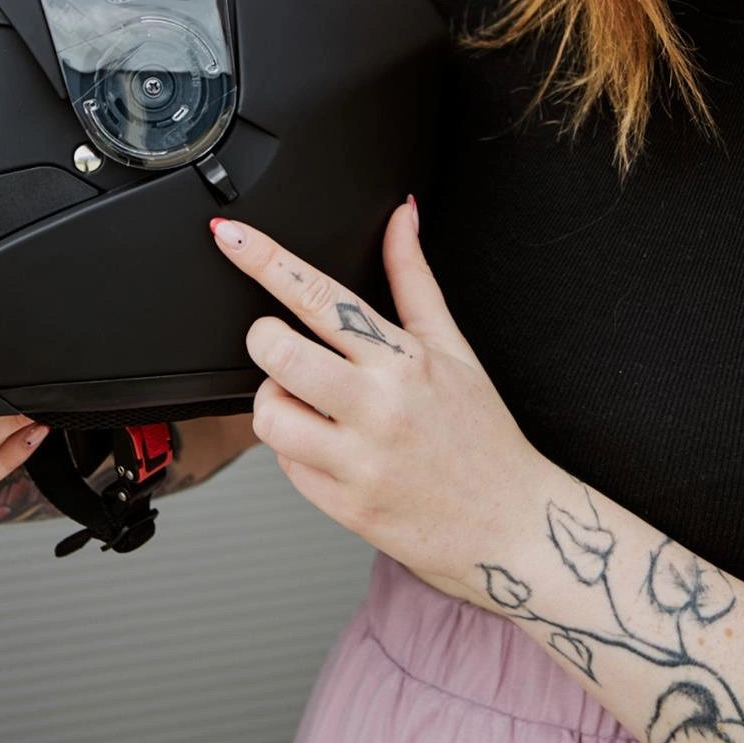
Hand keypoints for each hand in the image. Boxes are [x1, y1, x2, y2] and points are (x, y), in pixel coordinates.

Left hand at [208, 200, 540, 591]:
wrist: (511, 525)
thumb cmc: (483, 435)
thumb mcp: (454, 347)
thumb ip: (414, 279)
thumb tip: (400, 217)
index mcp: (403, 359)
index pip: (321, 296)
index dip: (267, 260)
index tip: (232, 236)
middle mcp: (379, 406)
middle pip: (277, 352)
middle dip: (263, 339)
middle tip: (282, 345)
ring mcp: (359, 460)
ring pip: (268, 414)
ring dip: (275, 401)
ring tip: (310, 403)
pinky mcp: (345, 506)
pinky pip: (286, 466)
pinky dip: (297, 452)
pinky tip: (332, 449)